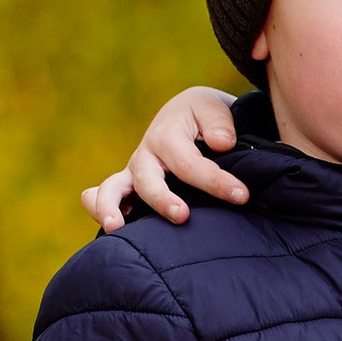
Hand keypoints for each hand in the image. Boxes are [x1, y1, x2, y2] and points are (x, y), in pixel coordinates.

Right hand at [83, 90, 246, 231]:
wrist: (187, 117)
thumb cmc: (203, 117)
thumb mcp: (213, 109)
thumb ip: (219, 123)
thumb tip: (221, 142)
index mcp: (167, 136)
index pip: (189, 164)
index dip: (215, 182)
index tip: (241, 195)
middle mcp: (146, 156)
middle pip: (147, 180)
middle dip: (162, 199)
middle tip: (182, 216)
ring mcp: (134, 174)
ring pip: (113, 190)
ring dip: (110, 208)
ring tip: (116, 228)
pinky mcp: (130, 189)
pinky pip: (104, 197)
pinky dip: (100, 209)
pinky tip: (111, 231)